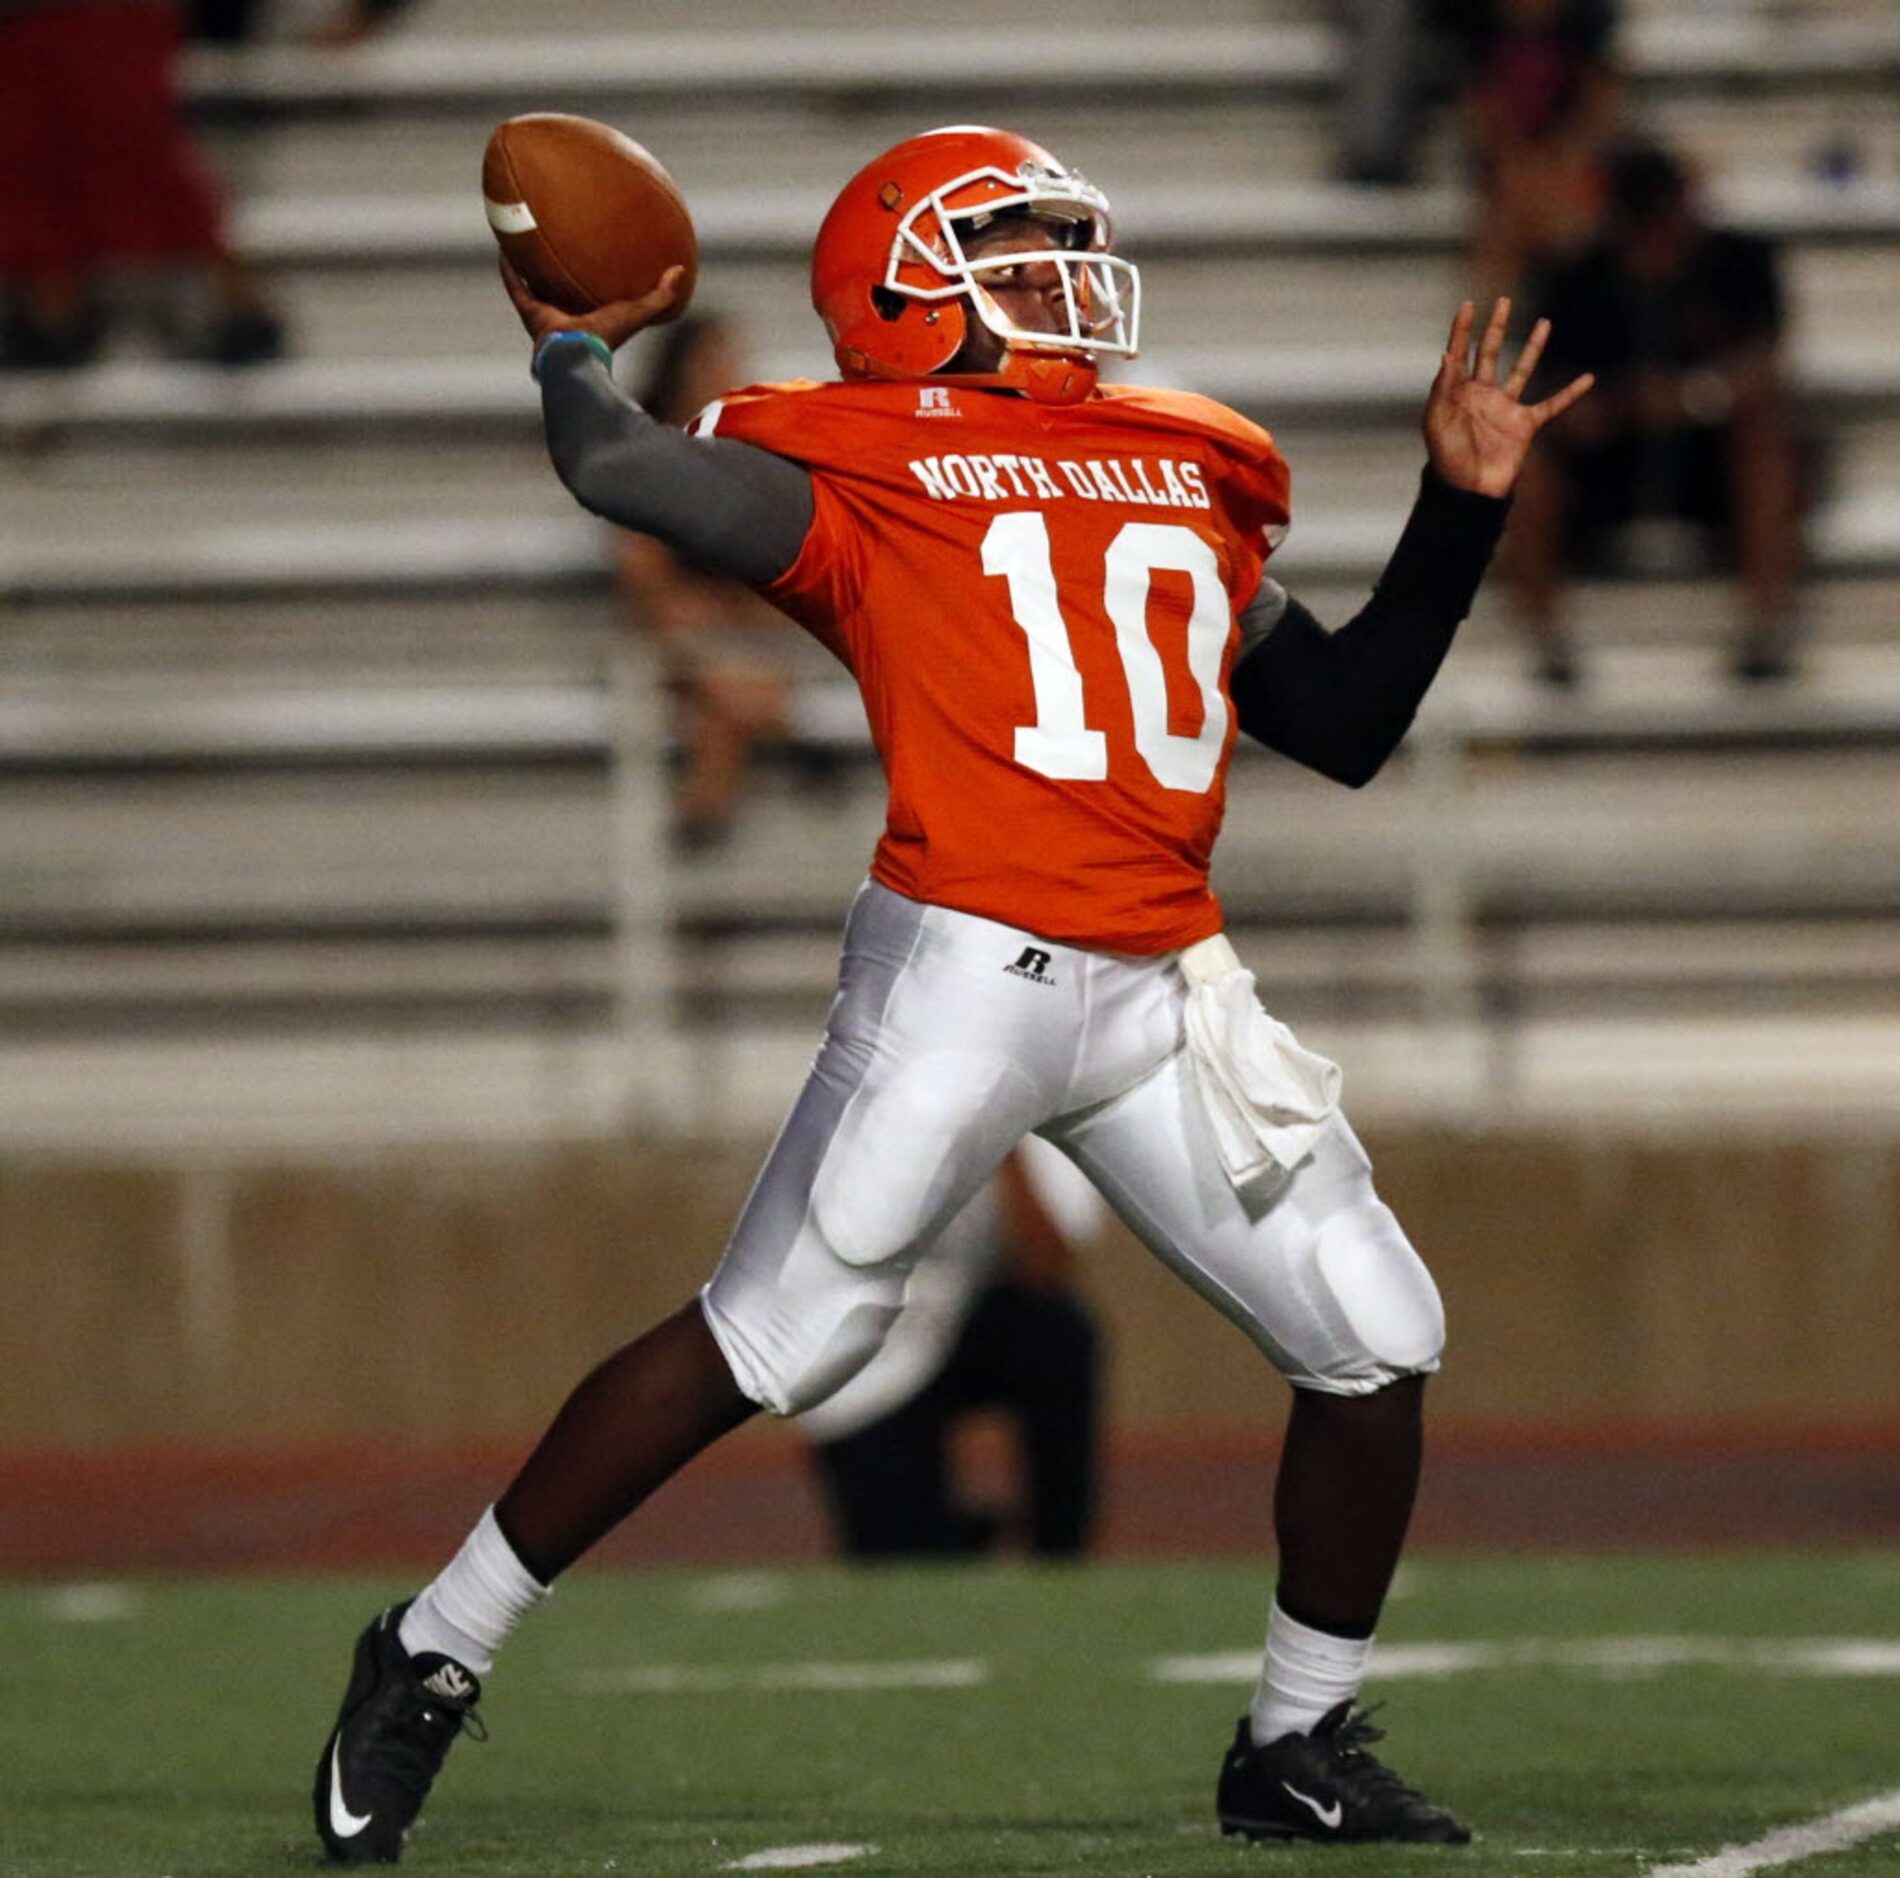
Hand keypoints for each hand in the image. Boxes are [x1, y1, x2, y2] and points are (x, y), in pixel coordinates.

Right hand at [499, 256, 688, 352]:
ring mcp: (545, 314)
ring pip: (534, 284)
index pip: (589, 294)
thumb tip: (680, 270)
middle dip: (557, 269)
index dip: (589, 278)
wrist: (576, 353)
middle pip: (560, 288)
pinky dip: (509, 268)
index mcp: (590, 317)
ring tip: (524, 238)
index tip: (590, 257)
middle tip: (557, 242)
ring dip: (529, 264)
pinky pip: (515, 284)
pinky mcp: (529, 311)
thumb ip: (661, 296)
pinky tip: (505, 245)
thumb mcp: (638, 311)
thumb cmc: (607, 335)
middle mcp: (566, 315)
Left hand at [1423, 299, 1593, 497]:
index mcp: (1458, 393)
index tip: (1467, 305)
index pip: (1460, 353)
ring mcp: (1505, 408)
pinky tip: (1588, 378)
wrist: (1469, 492)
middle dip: (1495, 327)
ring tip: (1545, 323)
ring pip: (1522, 370)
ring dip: (1533, 347)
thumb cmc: (1447, 460)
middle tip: (1503, 301)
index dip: (1463, 330)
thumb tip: (1446, 354)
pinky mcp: (1525, 425)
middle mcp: (1482, 395)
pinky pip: (1553, 405)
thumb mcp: (1437, 422)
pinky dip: (1571, 394)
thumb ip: (1443, 388)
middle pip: (1489, 353)